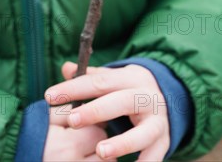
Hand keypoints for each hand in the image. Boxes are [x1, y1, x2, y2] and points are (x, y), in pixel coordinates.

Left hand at [45, 62, 169, 160]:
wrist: (172, 95)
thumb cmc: (130, 89)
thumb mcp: (114, 78)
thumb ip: (91, 76)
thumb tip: (66, 68)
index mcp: (129, 78)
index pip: (99, 81)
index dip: (74, 88)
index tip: (49, 96)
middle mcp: (145, 97)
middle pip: (121, 102)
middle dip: (96, 110)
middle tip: (72, 120)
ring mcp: (157, 120)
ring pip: (142, 132)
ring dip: (122, 143)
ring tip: (101, 152)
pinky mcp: (164, 140)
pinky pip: (155, 156)